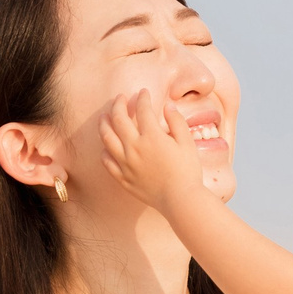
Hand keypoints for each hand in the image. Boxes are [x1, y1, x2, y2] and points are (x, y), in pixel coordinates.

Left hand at [99, 88, 203, 210]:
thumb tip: (168, 106)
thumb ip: (177, 122)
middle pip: (118, 118)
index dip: (142, 98)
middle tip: (120, 98)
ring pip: (106, 138)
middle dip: (118, 104)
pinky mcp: (123, 178)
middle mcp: (134, 147)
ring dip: (104, 123)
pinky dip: (105, 150)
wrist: (181, 201)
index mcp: (152, 136)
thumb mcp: (187, 143)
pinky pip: (107, 161)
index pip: (142, 109)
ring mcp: (126, 163)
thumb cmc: (188, 172)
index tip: (144, 93)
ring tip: (104, 117)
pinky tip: (107, 146)